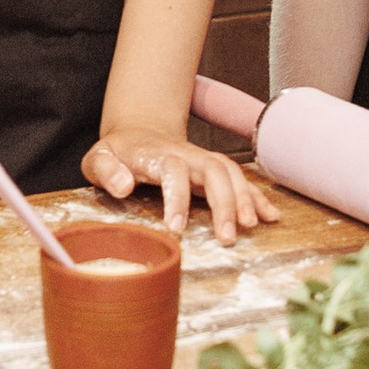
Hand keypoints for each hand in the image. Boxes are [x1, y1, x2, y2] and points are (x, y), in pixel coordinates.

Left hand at [83, 133, 281, 244]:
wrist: (138, 133)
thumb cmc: (117, 153)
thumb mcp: (98, 159)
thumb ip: (106, 170)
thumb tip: (122, 186)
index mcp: (156, 155)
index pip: (173, 171)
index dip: (177, 199)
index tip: (176, 228)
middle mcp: (185, 155)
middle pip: (212, 170)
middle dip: (224, 202)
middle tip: (227, 236)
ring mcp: (202, 160)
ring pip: (230, 173)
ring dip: (244, 199)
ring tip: (251, 226)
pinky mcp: (213, 169)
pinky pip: (240, 179)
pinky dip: (257, 197)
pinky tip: (270, 216)